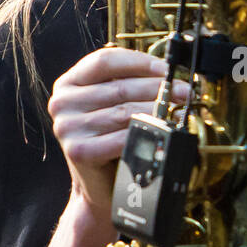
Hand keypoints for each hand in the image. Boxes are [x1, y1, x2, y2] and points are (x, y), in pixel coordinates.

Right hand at [48, 49, 190, 231]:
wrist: (100, 186)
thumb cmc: (110, 141)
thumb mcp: (112, 105)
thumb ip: (128, 84)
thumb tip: (168, 73)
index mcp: (68, 83)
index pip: (105, 61)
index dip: (140, 62)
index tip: (167, 69)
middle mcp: (62, 103)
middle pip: (119, 87)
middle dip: (158, 88)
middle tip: (184, 91)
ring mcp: (67, 127)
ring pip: (124, 112)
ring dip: (157, 110)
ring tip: (178, 110)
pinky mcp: (78, 151)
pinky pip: (121, 137)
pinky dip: (146, 133)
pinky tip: (163, 131)